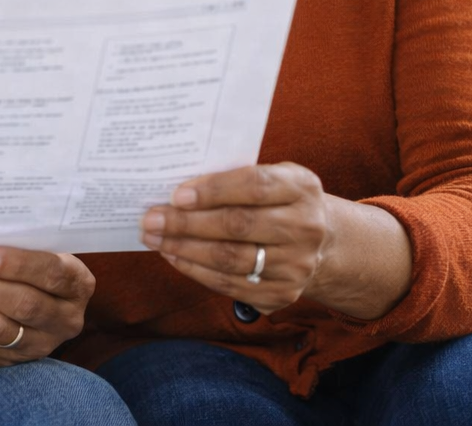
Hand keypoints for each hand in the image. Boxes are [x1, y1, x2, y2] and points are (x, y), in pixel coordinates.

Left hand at [0, 248, 93, 365]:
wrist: (35, 296)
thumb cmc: (33, 261)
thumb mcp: (39, 248)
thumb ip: (17, 241)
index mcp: (77, 284)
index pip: (51, 274)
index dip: (16, 265)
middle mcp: (64, 320)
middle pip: (21, 305)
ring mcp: (38, 345)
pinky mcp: (10, 361)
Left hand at [141, 162, 330, 315]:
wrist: (320, 243)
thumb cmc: (279, 200)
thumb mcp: (273, 177)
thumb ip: (235, 177)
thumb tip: (178, 190)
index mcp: (303, 188)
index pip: (254, 186)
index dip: (213, 190)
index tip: (176, 195)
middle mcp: (306, 228)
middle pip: (237, 226)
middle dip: (187, 223)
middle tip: (151, 218)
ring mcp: (297, 266)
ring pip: (230, 259)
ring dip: (184, 248)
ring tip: (155, 237)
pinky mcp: (283, 294)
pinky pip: (229, 284)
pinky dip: (195, 270)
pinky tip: (174, 256)